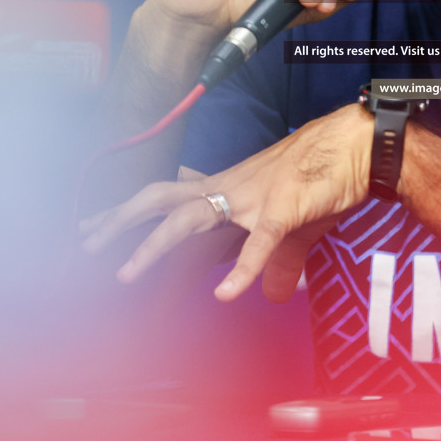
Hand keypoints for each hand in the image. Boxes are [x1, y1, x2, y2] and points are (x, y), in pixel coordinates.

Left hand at [80, 103, 373, 299]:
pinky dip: (240, 270)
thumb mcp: (290, 226)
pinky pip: (256, 243)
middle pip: (161, 199)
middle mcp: (230, 188)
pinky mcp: (282, 211)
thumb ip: (273, 261)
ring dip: (153, 247)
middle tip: (85, 242)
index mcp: (227, 187)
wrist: (355, 145)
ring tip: (126, 274)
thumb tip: (268, 294)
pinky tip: (225, 295)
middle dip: (120, 219)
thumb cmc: (322, 177)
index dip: (130, 208)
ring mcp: (252, 199)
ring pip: (190, 218)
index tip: (96, 219)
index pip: (168, 194)